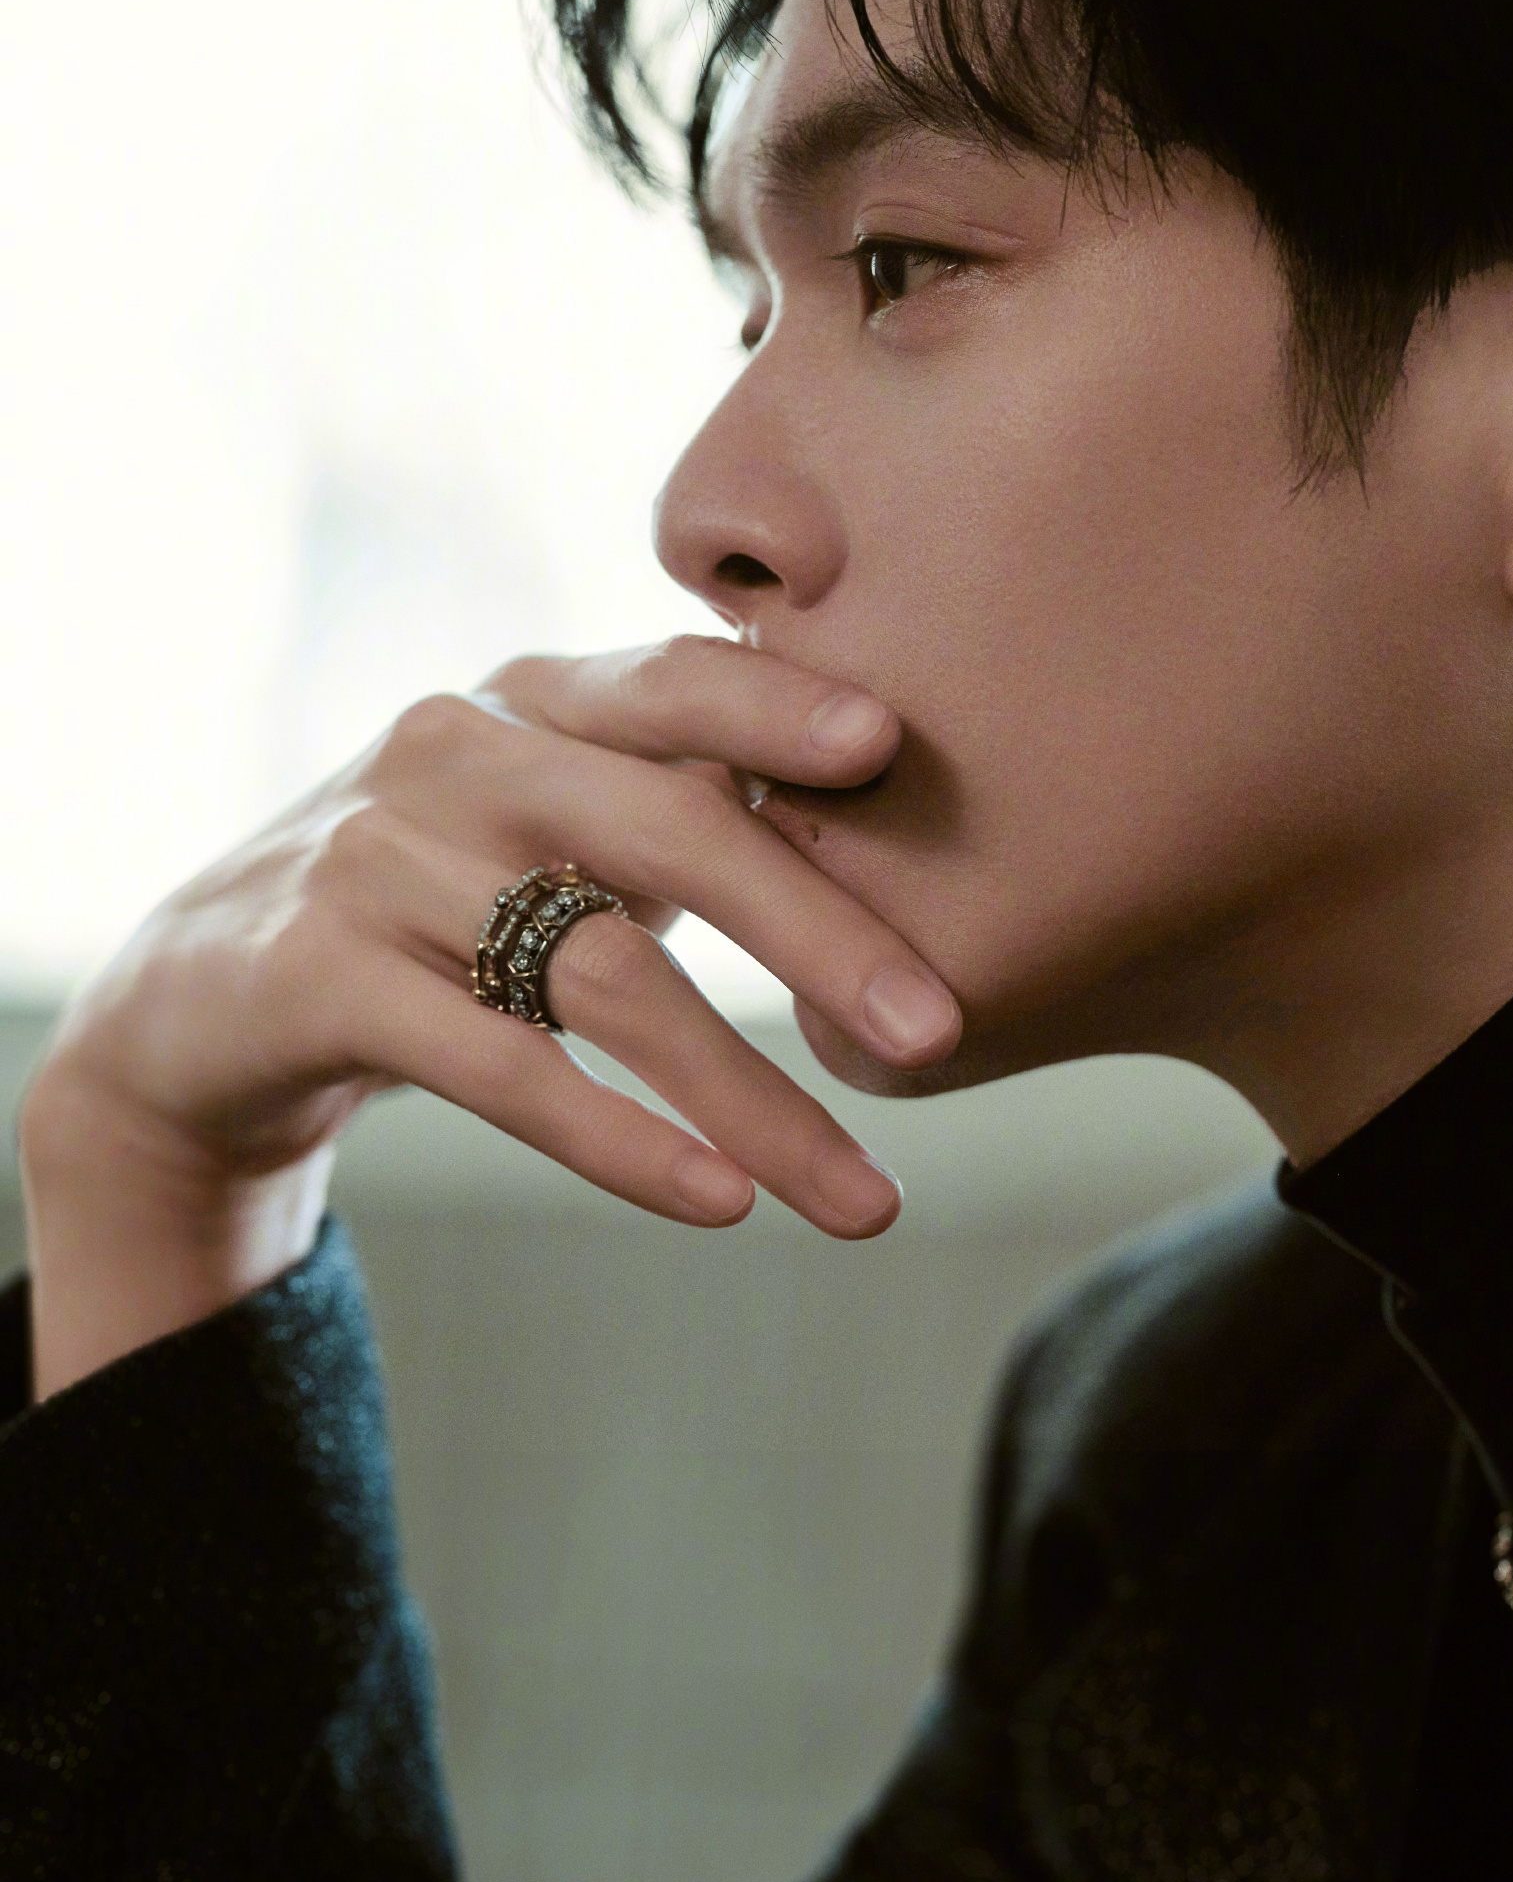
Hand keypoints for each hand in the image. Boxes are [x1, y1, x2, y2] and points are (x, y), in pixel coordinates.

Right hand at [19, 636, 962, 1397]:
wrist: (205, 1000)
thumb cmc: (443, 906)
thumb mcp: (557, 834)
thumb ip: (691, 809)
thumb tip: (907, 846)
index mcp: (536, 699)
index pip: (673, 680)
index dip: (776, 704)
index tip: (894, 742)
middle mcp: (457, 754)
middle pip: (667, 828)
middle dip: (818, 936)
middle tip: (939, 1035)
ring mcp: (380, 860)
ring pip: (601, 975)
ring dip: (749, 1095)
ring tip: (862, 1198)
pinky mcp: (318, 975)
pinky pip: (500, 1066)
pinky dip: (621, 1139)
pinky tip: (719, 1201)